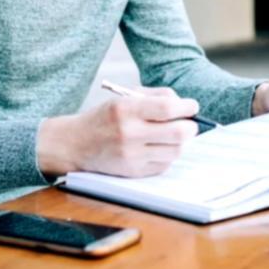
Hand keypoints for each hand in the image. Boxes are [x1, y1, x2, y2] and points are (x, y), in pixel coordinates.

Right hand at [37, 87, 198, 177]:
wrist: (76, 144)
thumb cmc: (106, 117)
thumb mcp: (124, 97)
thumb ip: (156, 96)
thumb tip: (185, 105)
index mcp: (126, 109)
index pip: (168, 108)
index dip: (187, 107)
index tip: (192, 106)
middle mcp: (129, 133)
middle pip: (178, 133)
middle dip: (190, 127)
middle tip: (189, 124)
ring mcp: (132, 155)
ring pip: (175, 151)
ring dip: (180, 142)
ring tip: (172, 135)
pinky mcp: (133, 172)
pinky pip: (164, 165)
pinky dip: (167, 155)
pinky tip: (158, 147)